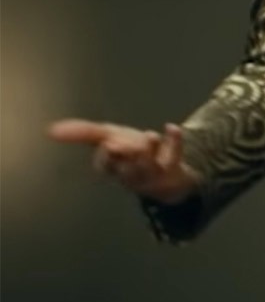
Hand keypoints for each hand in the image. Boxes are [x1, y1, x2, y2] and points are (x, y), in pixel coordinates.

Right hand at [48, 119, 200, 204]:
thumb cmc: (130, 153)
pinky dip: (175, 142)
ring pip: (150, 168)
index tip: (108, 141)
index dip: (107, 155)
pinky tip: (172, 127)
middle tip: (129, 143)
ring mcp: (154, 173)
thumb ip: (82, 133)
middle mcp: (133, 174)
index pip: (106, 165)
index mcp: (113, 168)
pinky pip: (176, 157)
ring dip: (149, 150)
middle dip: (128, 155)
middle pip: (128, 169)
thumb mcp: (107, 137)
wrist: (166, 171)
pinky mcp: (175, 168)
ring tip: (149, 136)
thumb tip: (51, 130)